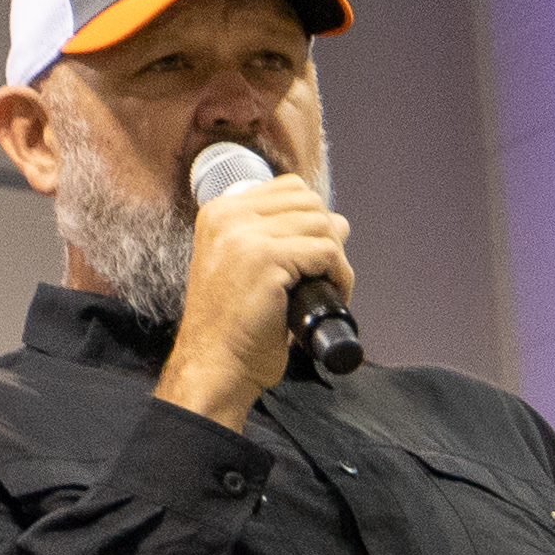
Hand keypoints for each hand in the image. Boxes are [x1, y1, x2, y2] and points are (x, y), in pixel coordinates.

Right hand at [154, 159, 354, 426]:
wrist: (214, 366)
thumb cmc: (232, 326)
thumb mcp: (247, 267)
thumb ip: (282, 237)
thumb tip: (338, 221)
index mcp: (219, 213)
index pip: (289, 189)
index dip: (312, 219)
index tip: (310, 255)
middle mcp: (227, 217)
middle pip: (310, 204)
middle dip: (327, 238)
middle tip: (322, 277)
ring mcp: (244, 237)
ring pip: (323, 226)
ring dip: (336, 261)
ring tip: (326, 289)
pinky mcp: (265, 261)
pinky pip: (327, 254)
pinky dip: (340, 278)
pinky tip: (331, 298)